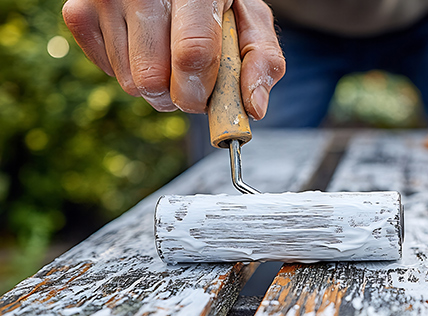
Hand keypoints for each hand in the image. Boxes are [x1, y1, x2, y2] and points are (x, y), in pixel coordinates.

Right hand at [62, 0, 284, 118]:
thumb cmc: (217, 1)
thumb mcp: (251, 20)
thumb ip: (263, 60)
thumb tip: (253, 108)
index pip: (193, 53)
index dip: (199, 90)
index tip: (206, 99)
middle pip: (152, 77)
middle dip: (177, 96)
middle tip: (191, 81)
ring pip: (129, 82)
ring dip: (156, 85)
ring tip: (169, 56)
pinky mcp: (79, 10)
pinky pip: (106, 71)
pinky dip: (130, 71)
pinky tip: (145, 46)